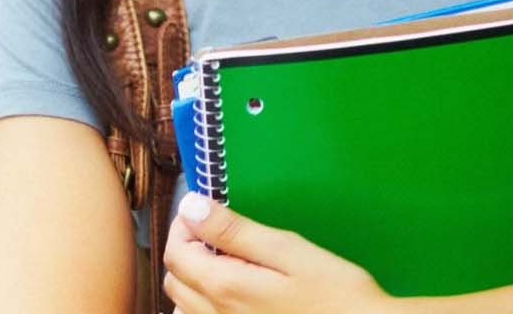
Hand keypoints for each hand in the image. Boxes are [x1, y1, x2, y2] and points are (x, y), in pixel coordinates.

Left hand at [163, 194, 396, 313]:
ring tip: (227, 264)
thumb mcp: (288, 251)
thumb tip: (190, 208)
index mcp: (225, 288)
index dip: (183, 226)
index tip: (205, 212)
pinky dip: (204, 306)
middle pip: (175, 280)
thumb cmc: (338, 296)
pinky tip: (235, 293)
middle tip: (218, 234)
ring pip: (185, 306)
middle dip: (186, 250)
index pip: (174, 253)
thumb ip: (234, 231)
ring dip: (193, 280)